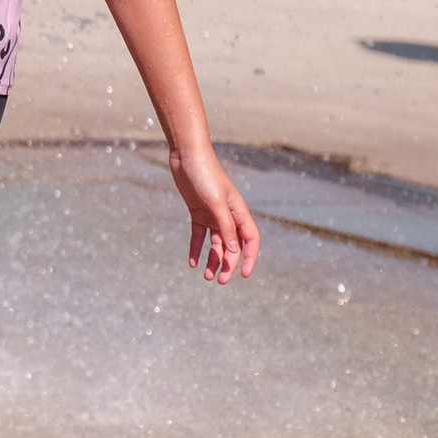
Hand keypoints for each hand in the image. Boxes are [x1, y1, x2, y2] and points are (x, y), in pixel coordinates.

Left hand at [171, 146, 259, 283]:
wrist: (187, 156)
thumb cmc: (205, 175)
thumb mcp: (216, 203)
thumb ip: (225, 227)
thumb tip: (234, 252)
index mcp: (238, 212)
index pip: (250, 240)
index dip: (249, 258)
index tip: (243, 274)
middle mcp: (228, 215)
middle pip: (231, 246)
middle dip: (228, 264)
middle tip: (220, 281)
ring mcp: (213, 214)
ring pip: (216, 244)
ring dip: (213, 260)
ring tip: (207, 277)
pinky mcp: (197, 212)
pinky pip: (199, 236)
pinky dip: (196, 249)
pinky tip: (192, 262)